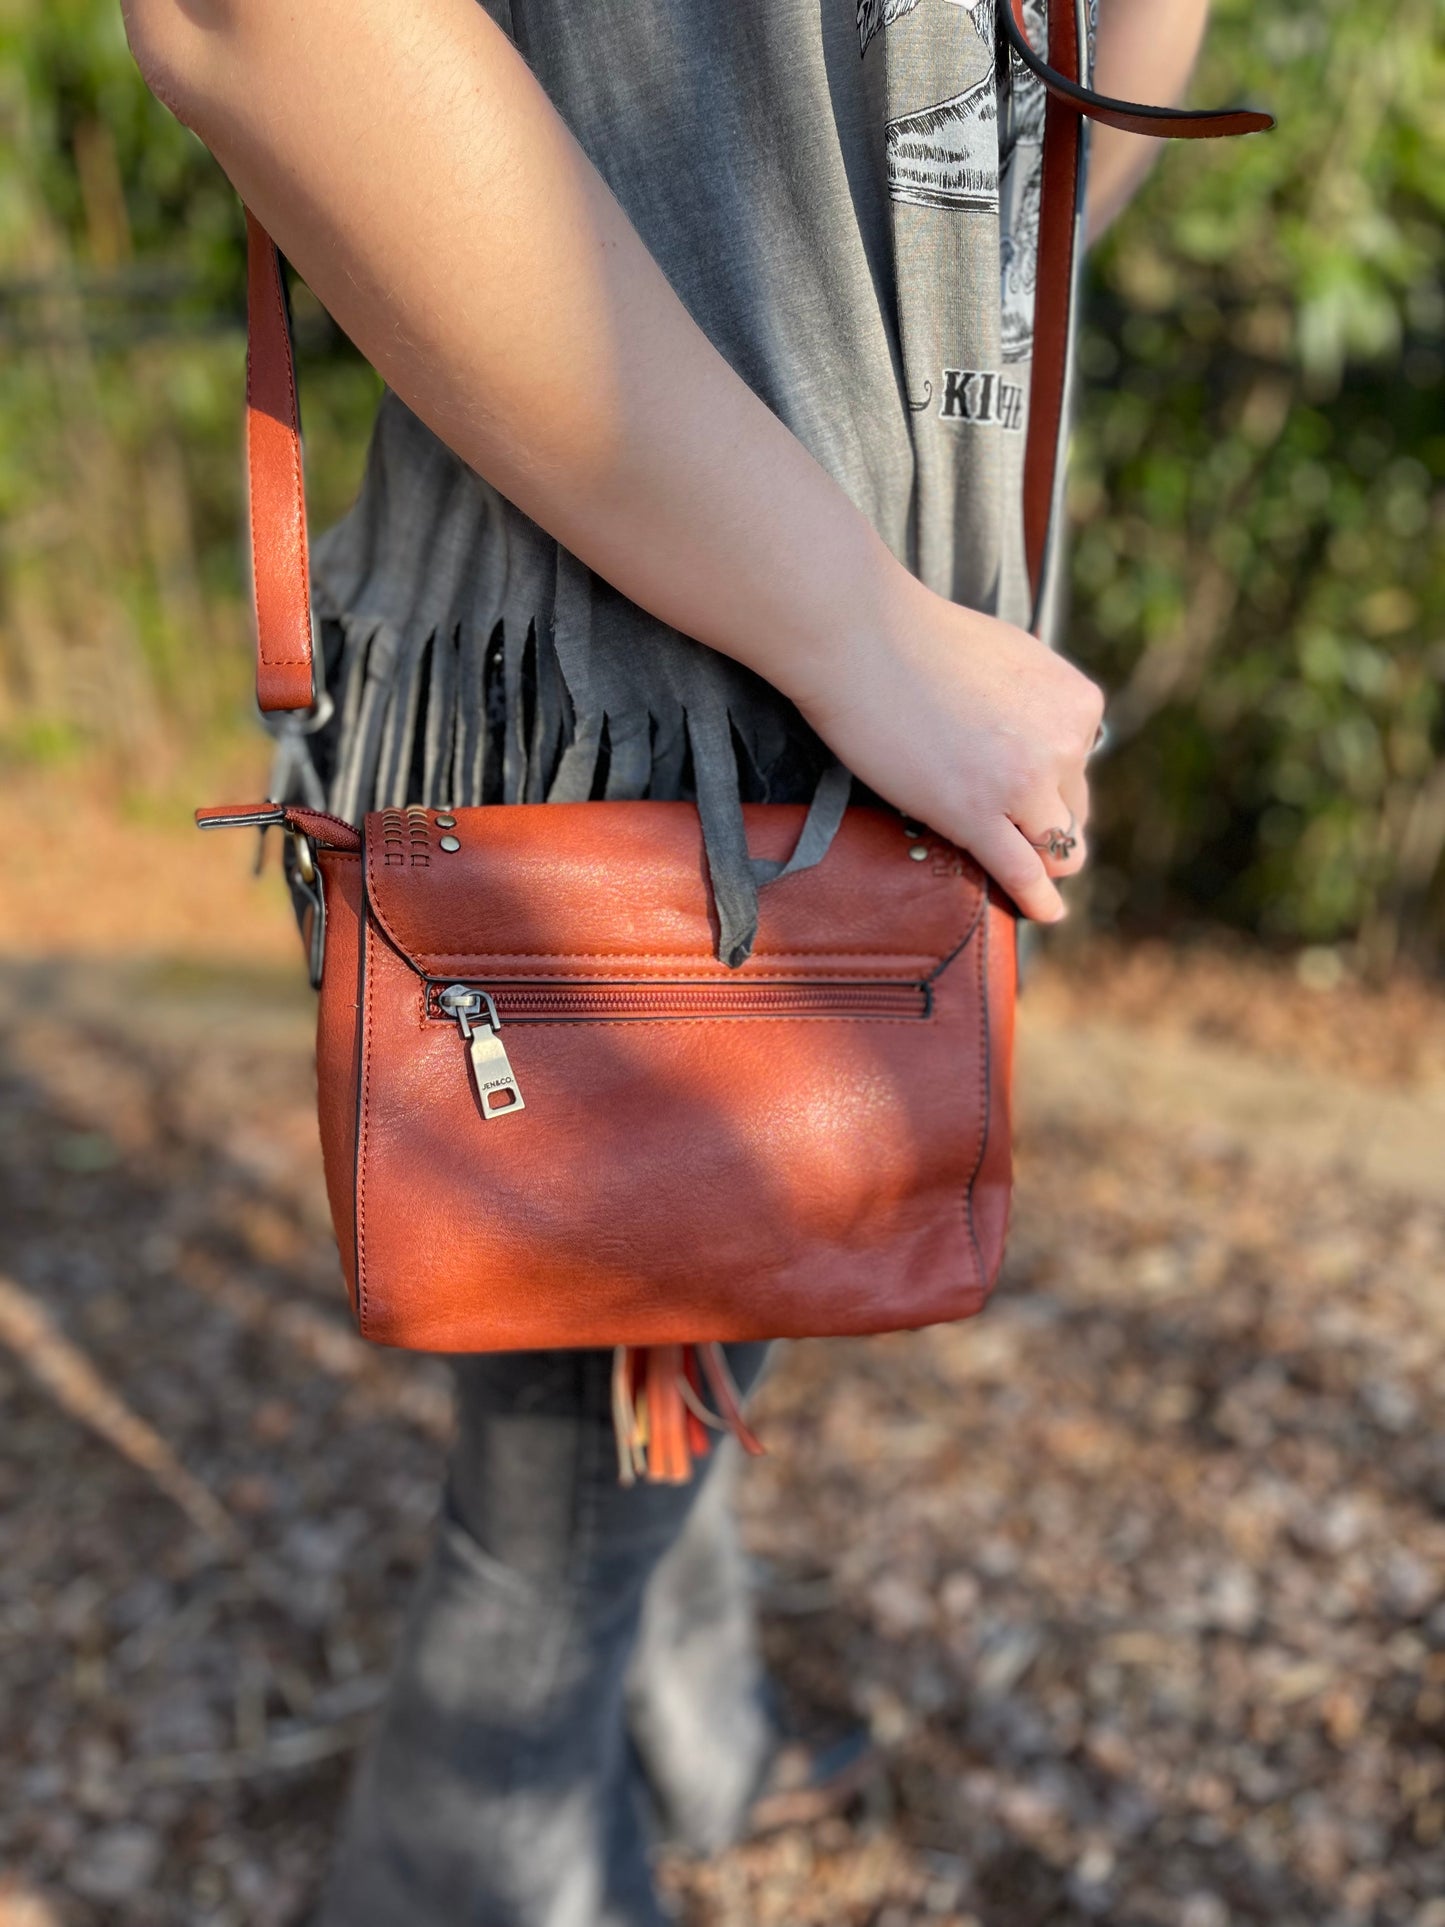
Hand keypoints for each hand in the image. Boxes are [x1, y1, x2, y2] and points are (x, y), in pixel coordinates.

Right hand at [790, 571, 1104, 922]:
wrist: (864, 639)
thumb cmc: (919, 639)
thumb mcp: (1012, 657)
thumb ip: (1035, 700)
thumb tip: (1038, 732)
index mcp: (1076, 702)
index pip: (1080, 763)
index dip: (1048, 778)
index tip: (1017, 783)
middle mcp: (1063, 743)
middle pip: (1072, 809)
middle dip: (1043, 819)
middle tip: (1008, 824)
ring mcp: (1022, 783)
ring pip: (1057, 848)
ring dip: (1045, 863)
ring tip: (1037, 882)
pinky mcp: (977, 816)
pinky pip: (1022, 873)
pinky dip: (1037, 900)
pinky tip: (1045, 912)